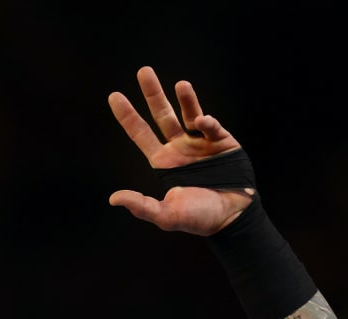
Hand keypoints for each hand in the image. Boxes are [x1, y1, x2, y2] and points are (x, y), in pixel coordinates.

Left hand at [107, 66, 249, 235]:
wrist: (233, 217)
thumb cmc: (200, 218)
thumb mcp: (167, 215)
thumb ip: (142, 206)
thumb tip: (113, 198)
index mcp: (164, 161)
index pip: (140, 134)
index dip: (127, 115)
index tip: (114, 95)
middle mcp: (179, 148)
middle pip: (161, 114)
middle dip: (153, 93)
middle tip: (144, 71)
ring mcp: (200, 142)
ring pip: (188, 113)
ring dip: (185, 98)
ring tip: (181, 85)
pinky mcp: (221, 141)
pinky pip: (211, 127)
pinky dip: (207, 122)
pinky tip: (203, 122)